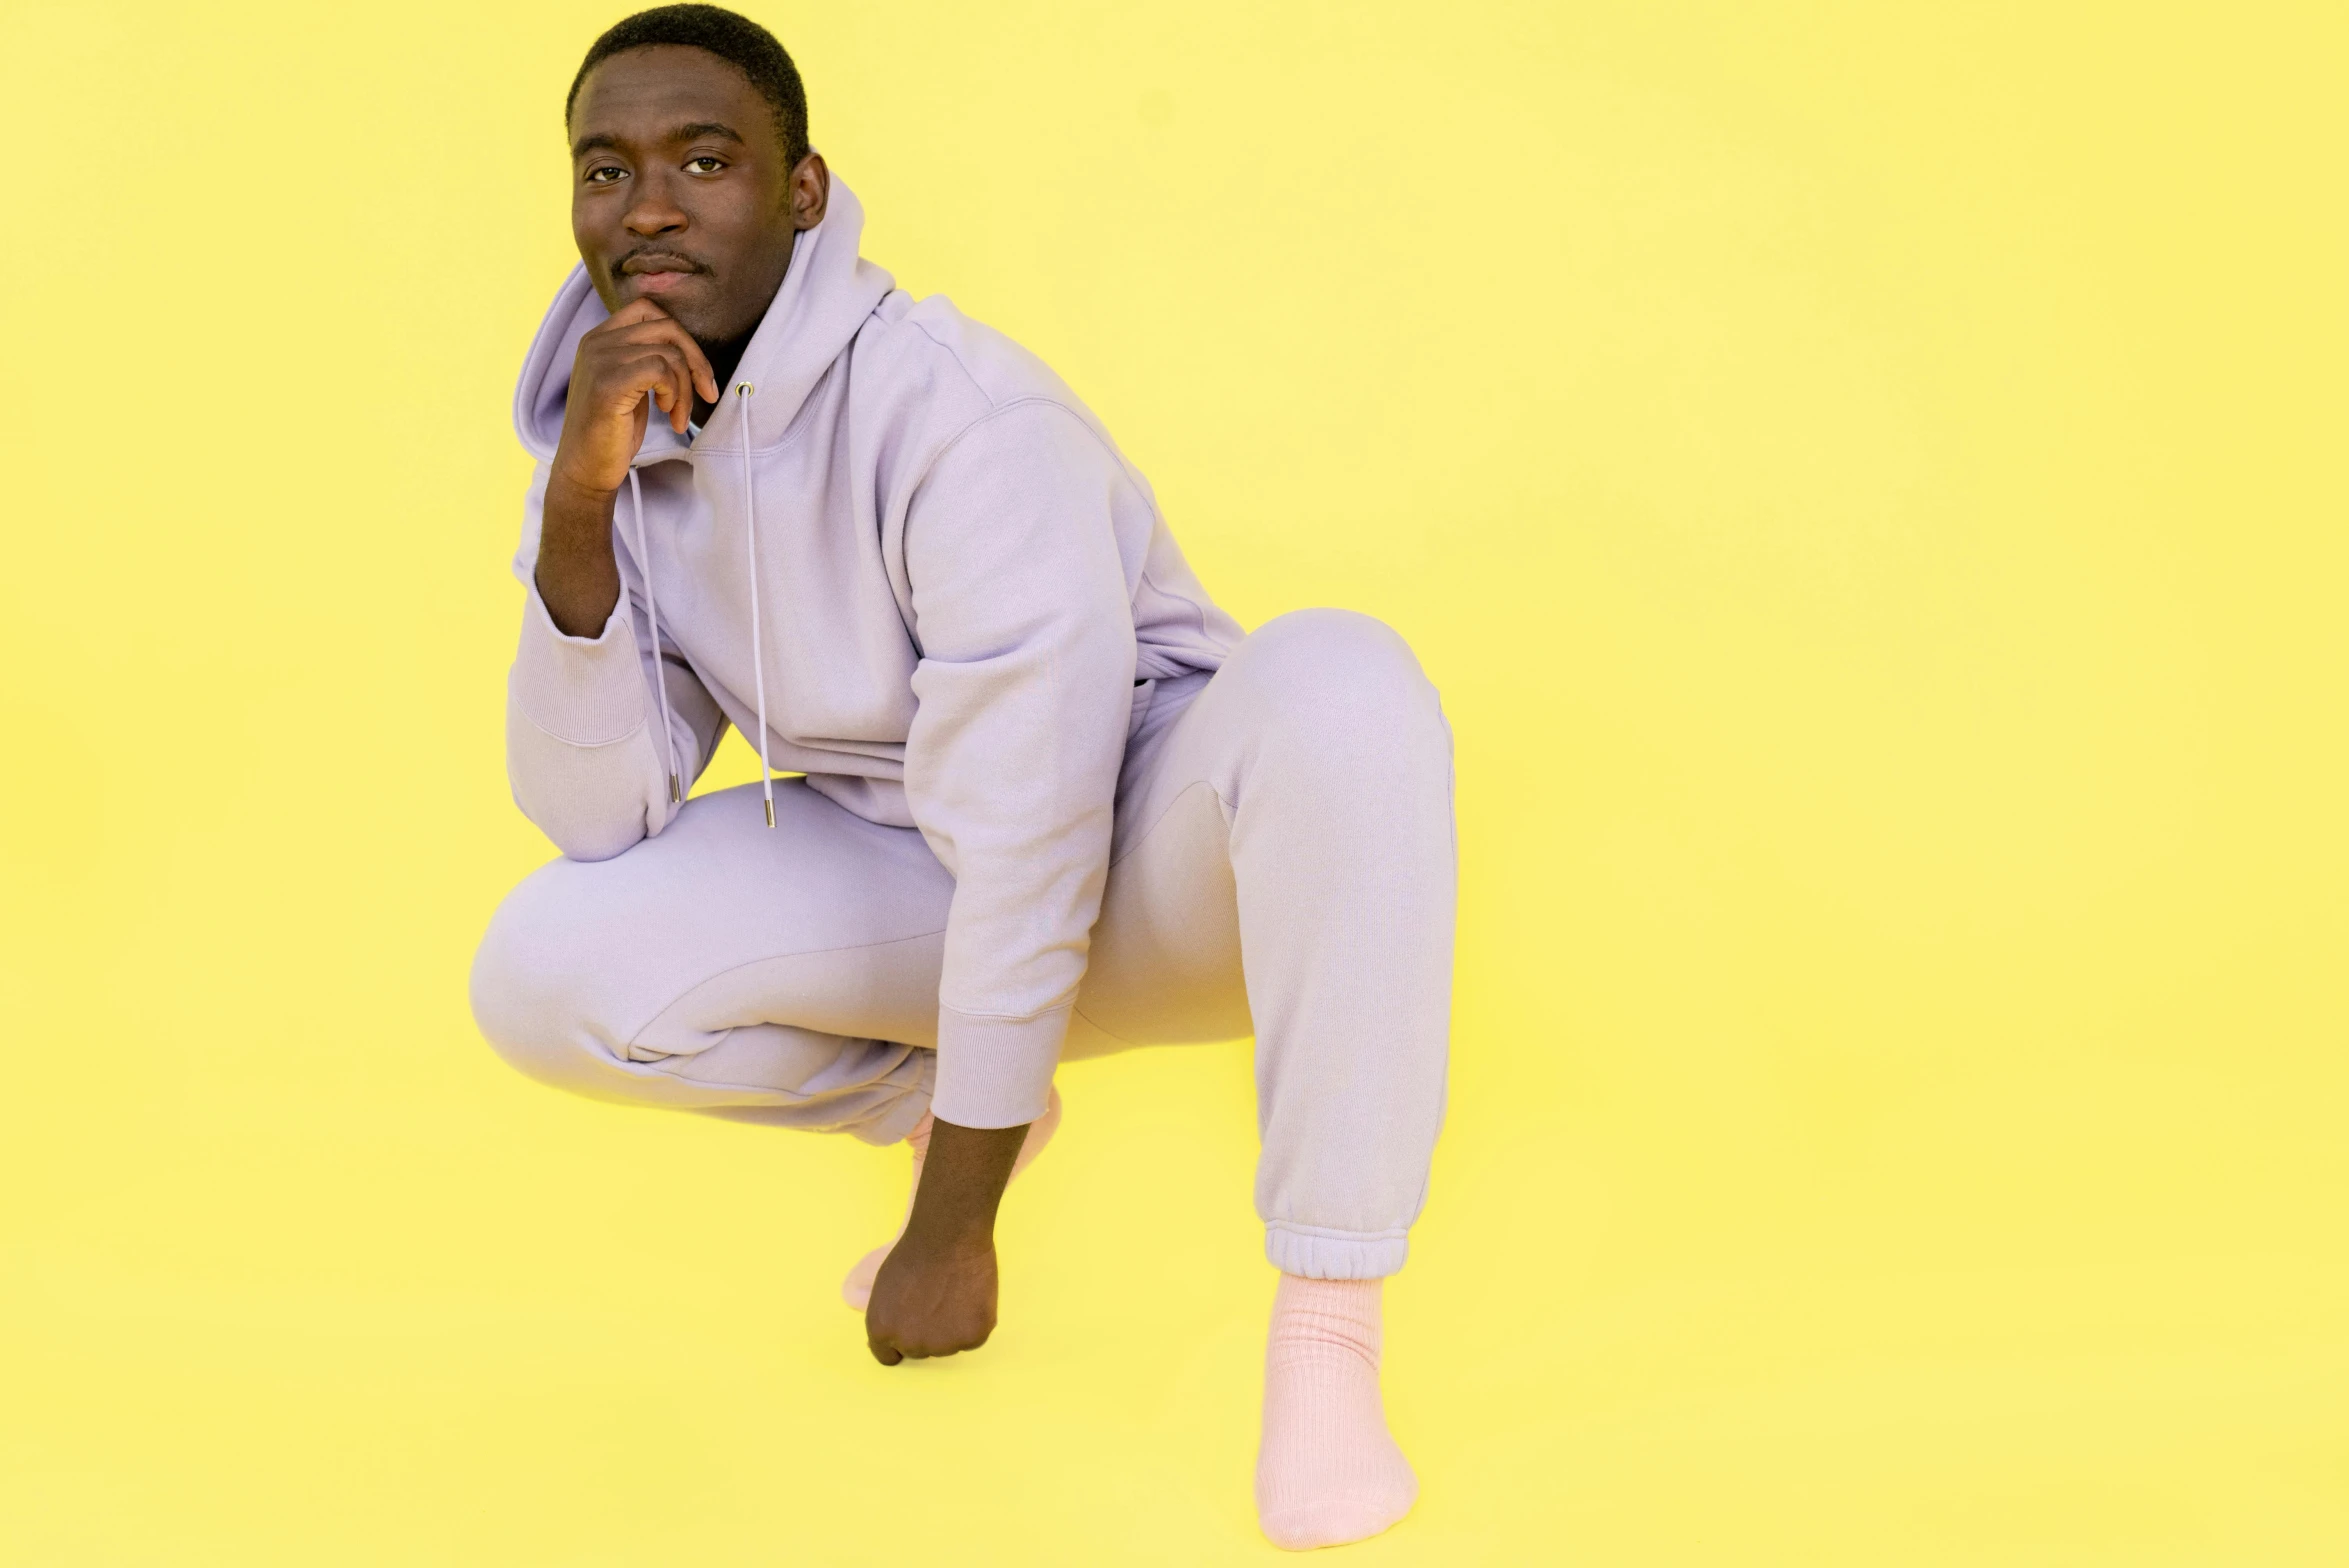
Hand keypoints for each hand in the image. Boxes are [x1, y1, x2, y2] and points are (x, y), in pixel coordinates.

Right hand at [550, 297, 718, 496]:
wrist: (586, 469)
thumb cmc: (612, 431)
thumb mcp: (630, 384)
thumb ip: (647, 357)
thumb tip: (689, 347)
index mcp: (600, 337)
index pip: (650, 310)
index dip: (682, 338)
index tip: (697, 373)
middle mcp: (596, 341)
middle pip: (666, 327)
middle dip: (696, 361)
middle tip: (706, 392)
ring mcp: (600, 360)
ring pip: (669, 353)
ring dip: (685, 389)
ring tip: (677, 415)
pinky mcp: (608, 383)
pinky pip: (661, 369)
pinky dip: (675, 393)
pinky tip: (666, 412)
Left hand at [865, 1232, 998, 1364]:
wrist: (948, 1234)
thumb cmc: (915, 1251)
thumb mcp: (884, 1290)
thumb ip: (889, 1318)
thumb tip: (894, 1337)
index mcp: (882, 1331)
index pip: (889, 1357)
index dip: (902, 1340)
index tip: (914, 1326)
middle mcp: (910, 1344)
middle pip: (922, 1352)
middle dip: (928, 1333)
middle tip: (938, 1300)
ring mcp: (943, 1344)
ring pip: (951, 1345)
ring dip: (954, 1328)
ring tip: (957, 1293)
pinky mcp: (973, 1336)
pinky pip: (976, 1337)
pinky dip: (976, 1321)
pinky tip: (972, 1295)